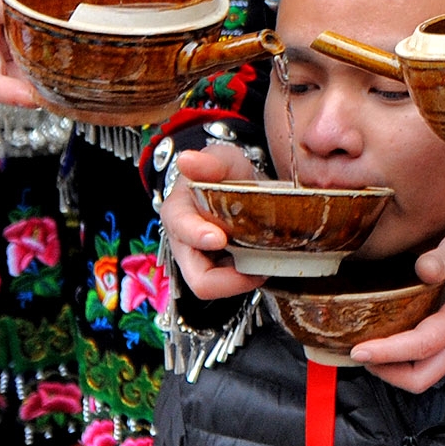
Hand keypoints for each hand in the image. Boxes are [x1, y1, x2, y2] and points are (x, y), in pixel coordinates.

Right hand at [160, 146, 267, 300]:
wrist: (239, 185)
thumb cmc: (222, 173)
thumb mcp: (221, 160)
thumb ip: (208, 162)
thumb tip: (187, 159)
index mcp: (178, 213)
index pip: (182, 230)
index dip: (198, 236)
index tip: (219, 237)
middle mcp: (185, 244)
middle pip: (199, 278)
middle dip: (228, 279)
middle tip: (258, 268)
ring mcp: (203, 262)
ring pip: (219, 286)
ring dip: (244, 280)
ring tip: (266, 263)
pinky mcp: (222, 272)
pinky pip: (236, 283)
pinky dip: (251, 277)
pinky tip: (266, 262)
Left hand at [350, 211, 444, 389]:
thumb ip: (444, 258)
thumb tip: (422, 268)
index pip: (423, 345)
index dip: (389, 352)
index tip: (359, 350)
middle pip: (422, 377)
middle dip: (388, 372)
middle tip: (358, 352)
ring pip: (423, 375)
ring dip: (392, 369)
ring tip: (366, 348)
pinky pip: (425, 362)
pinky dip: (400, 360)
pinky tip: (383, 340)